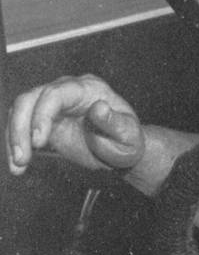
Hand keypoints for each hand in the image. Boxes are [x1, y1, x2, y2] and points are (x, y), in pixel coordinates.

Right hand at [6, 74, 144, 176]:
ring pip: (21, 111)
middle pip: (31, 99)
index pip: (56, 93)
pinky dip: (16, 145)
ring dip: (14, 137)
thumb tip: (99, 108)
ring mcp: (52, 105)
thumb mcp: (129, 135)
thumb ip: (115, 123)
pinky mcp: (43, 121)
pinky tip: (17, 166)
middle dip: (21, 128)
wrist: (121, 149)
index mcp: (88, 89)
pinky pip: (22, 127)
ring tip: (18, 164)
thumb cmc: (127, 140)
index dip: (42, 114)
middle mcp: (65, 91)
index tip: (39, 141)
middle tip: (22, 157)